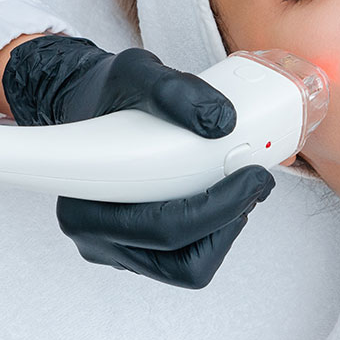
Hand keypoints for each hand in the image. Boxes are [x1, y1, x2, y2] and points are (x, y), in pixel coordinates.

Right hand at [2, 35, 275, 286]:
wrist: (89, 105)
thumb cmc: (105, 95)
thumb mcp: (135, 72)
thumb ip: (175, 89)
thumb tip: (223, 122)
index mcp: (83, 206)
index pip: (161, 228)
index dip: (216, 209)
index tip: (250, 176)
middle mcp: (96, 237)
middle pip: (181, 259)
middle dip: (230, 218)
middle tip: (256, 180)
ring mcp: (117, 248)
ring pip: (188, 266)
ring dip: (224, 229)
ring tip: (241, 186)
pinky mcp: (138, 249)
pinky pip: (186, 257)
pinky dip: (215, 229)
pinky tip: (224, 193)